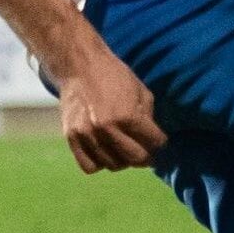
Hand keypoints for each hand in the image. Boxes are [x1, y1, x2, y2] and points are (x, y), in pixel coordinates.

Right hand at [55, 47, 167, 173]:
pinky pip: (89, 166)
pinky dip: (100, 163)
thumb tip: (154, 139)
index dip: (161, 142)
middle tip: (147, 152)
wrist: (80, 66)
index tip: (159, 141)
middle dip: (146, 156)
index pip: (154, 142)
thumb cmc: (114, 75)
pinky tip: (105, 152)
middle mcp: (107, 129)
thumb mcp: (141, 90)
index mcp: (128, 115)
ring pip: (113, 165)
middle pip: (135, 158)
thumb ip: (148, 116)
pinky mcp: (72, 139)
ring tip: (124, 151)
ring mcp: (88, 136)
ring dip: (123, 160)